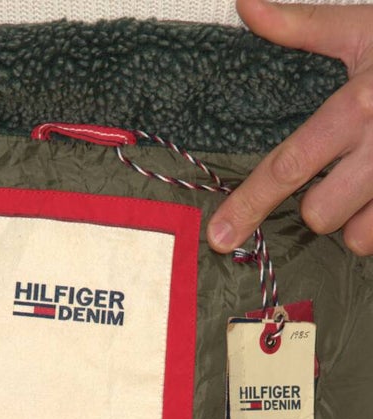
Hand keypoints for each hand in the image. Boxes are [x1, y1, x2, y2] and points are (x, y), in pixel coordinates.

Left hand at [207, 1, 372, 256]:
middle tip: (339, 176)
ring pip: (358, 236)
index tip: (220, 234)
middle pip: (319, 214)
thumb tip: (248, 4)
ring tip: (370, 186)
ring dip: (355, 221)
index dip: (248, 204)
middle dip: (319, 205)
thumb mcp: (366, 27)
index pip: (286, 168)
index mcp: (358, 107)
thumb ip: (303, 26)